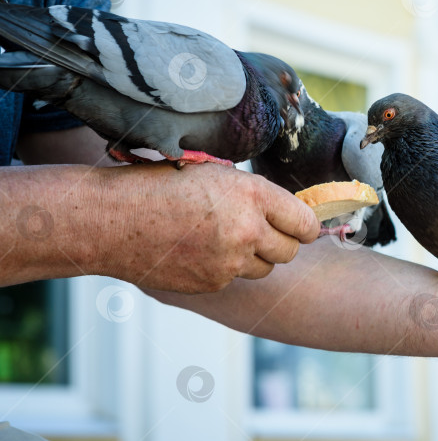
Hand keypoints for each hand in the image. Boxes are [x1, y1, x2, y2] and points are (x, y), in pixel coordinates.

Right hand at [84, 162, 318, 292]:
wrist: (111, 219)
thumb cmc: (159, 186)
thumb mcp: (215, 174)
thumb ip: (253, 194)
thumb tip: (285, 212)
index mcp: (252, 195)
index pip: (306, 223)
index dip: (306, 226)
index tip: (301, 227)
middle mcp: (247, 230)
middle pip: (290, 251)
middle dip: (281, 242)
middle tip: (262, 232)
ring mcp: (229, 262)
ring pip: (264, 268)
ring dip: (253, 257)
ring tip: (222, 238)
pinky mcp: (211, 284)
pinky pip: (233, 279)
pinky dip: (225, 269)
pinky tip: (199, 251)